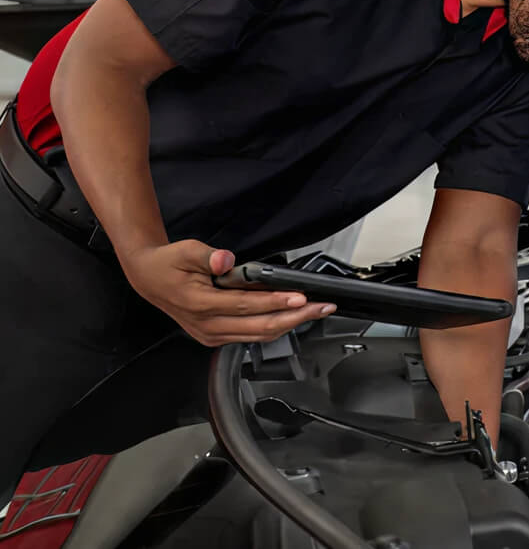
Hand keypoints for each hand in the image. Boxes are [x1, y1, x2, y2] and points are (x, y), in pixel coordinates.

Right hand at [118, 239, 335, 345]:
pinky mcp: (216, 336)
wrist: (148, 278)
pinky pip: (251, 336)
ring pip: (259, 335)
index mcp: (201, 304)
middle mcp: (208, 326)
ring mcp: (212, 335)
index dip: (276, 302)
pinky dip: (274, 327)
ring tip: (314, 312)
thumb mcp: (185, 250)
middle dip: (295, 317)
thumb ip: (207, 256)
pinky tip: (292, 317)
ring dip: (289, 324)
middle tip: (321, 308)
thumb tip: (225, 259)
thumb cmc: (168, 263)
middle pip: (260, 326)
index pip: (247, 305)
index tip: (300, 297)